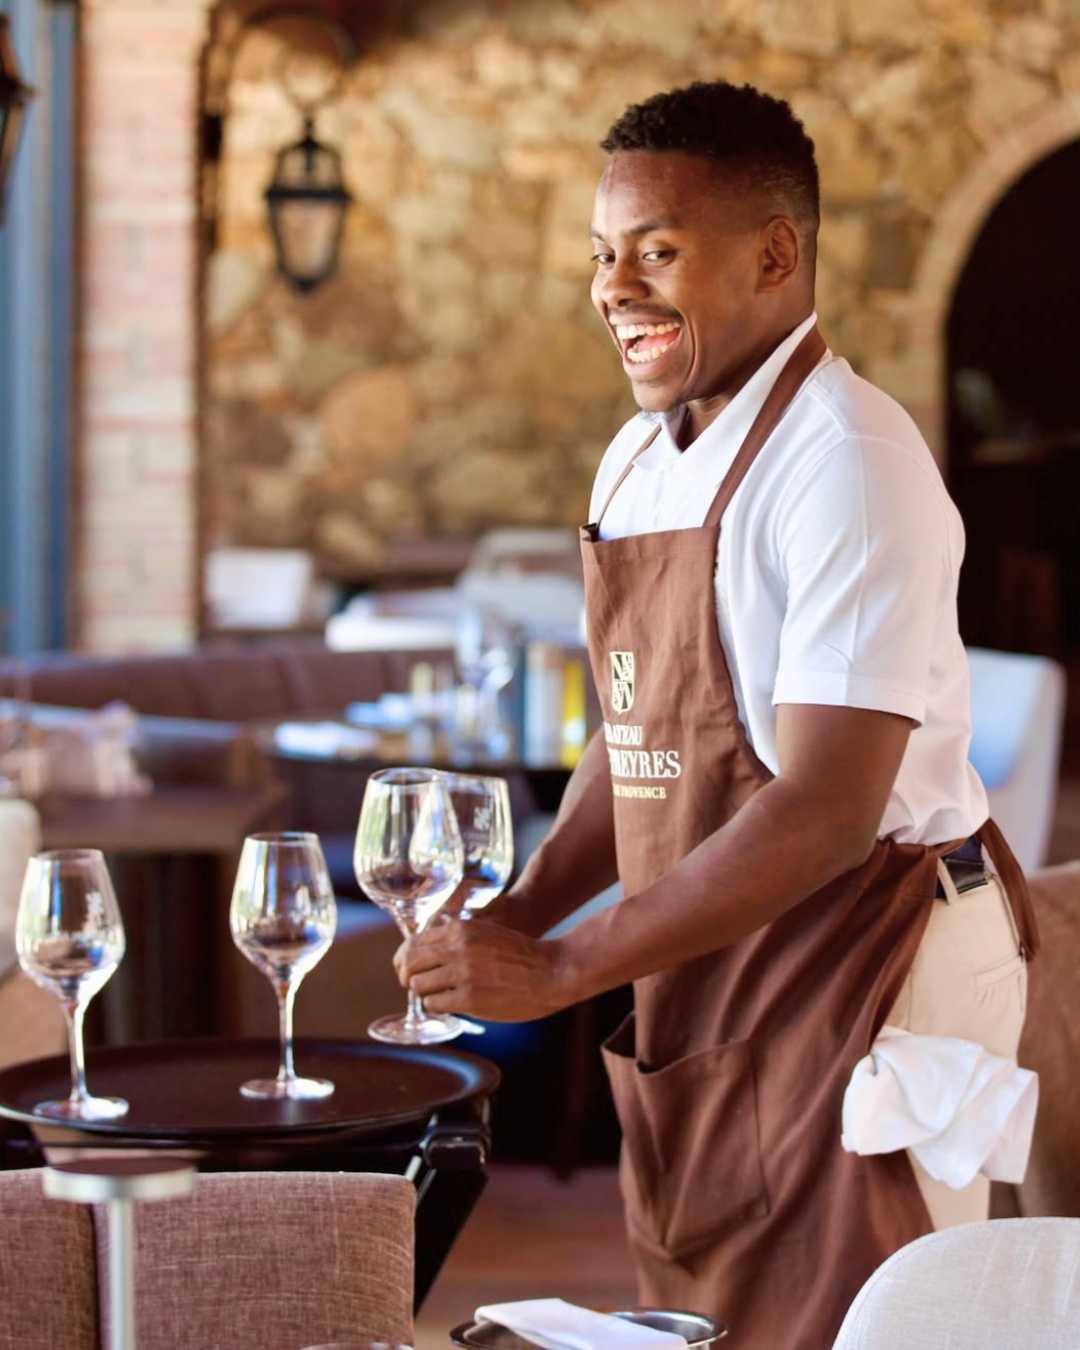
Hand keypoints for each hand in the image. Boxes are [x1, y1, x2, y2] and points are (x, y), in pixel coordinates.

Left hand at [395, 920, 579, 1021]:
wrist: (552, 971)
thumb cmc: (521, 953)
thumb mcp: (486, 931)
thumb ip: (456, 934)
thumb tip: (428, 940)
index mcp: (460, 929)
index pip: (413, 943)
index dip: (404, 959)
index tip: (405, 968)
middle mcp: (457, 948)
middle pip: (410, 964)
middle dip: (406, 977)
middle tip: (412, 986)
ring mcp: (463, 974)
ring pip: (420, 986)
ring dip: (426, 993)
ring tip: (439, 996)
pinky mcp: (470, 999)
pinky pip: (435, 1005)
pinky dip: (438, 1006)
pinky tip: (450, 1005)